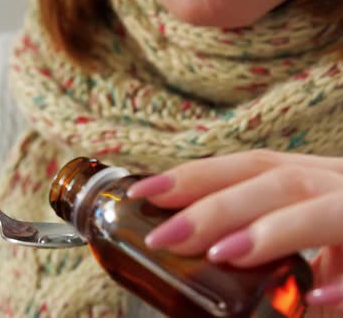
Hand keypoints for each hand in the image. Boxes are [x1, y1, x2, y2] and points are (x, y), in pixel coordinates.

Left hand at [128, 150, 342, 315]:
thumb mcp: (314, 241)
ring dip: (272, 229)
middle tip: (164, 234)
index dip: (196, 175)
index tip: (144, 192)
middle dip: (215, 203)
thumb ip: (271, 252)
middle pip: (275, 179)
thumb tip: (215, 263)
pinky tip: (319, 302)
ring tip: (222, 253)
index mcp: (312, 180)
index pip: (248, 166)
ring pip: (323, 205)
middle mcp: (340, 183)